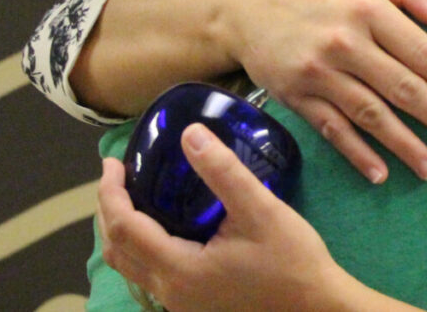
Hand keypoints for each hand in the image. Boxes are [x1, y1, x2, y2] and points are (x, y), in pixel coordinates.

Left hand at [98, 124, 423, 311]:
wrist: (317, 308)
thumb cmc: (292, 261)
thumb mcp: (261, 210)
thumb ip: (223, 171)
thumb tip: (189, 133)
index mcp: (179, 270)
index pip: (125, 228)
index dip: (112, 193)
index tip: (114, 161)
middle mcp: (170, 293)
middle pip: (117, 252)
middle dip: (109, 211)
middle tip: (118, 177)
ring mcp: (182, 305)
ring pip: (131, 268)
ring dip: (123, 232)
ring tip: (133, 198)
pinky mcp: (196, 307)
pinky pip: (151, 276)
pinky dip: (142, 248)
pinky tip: (164, 229)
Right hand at [220, 0, 426, 181]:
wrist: (246, 6)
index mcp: (368, 8)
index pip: (420, 51)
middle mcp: (345, 41)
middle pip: (402, 88)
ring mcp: (318, 71)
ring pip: (370, 114)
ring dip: (405, 146)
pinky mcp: (296, 95)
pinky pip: (332, 128)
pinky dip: (356, 153)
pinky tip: (381, 174)